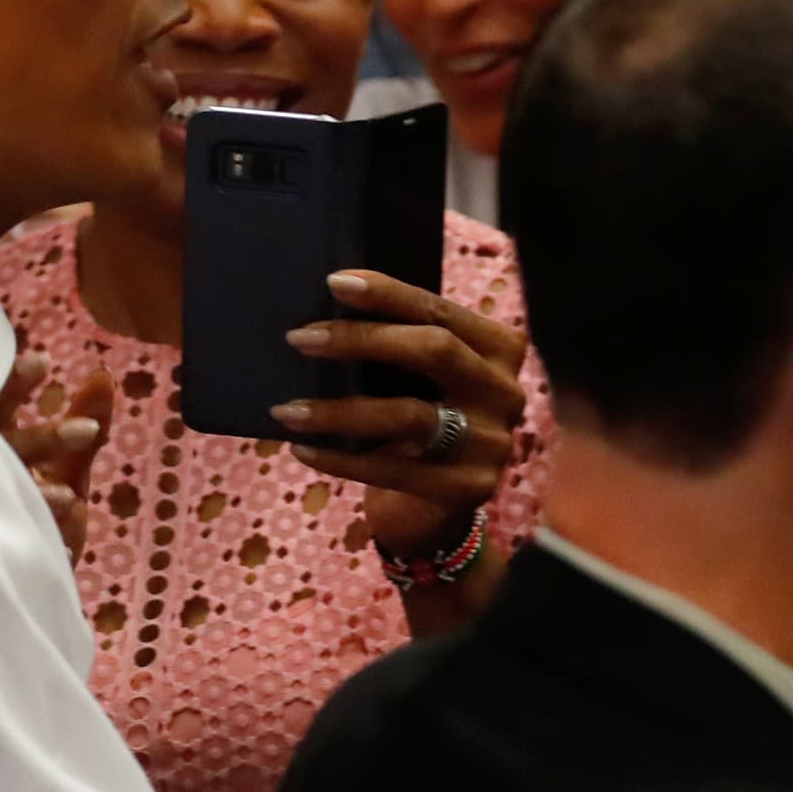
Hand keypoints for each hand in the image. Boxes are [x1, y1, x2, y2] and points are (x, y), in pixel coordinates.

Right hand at [0, 350, 115, 555]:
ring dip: (38, 494)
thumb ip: (87, 425)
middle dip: (41, 441)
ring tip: (70, 497)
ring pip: (0, 494)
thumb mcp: (70, 471)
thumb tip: (103, 374)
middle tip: (87, 430)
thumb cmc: (42, 516)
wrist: (20, 586)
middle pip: (1, 449)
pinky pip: (8, 539)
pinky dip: (39, 537)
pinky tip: (66, 541)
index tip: (45, 363)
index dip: (16, 384)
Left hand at [270, 269, 531, 556]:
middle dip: (361, 340)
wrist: (437, 508)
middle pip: (435, 350)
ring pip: (410, 414)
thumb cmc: (421, 421)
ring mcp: (491, 443)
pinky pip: (392, 469)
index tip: (335, 283)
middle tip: (300, 339)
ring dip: (338, 410)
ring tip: (286, 408)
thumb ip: (400, 346)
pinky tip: (302, 448)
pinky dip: (340, 457)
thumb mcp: (423, 377)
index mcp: (499, 349)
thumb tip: (326, 312)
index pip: (441, 310)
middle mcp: (505, 391)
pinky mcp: (467, 488)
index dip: (389, 294)